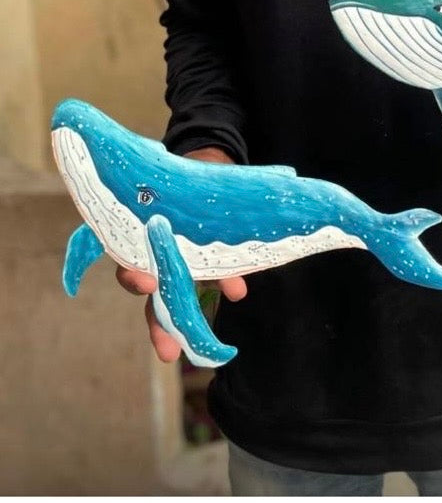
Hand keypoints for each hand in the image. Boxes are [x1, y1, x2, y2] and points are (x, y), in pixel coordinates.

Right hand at [115, 145, 246, 363]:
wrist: (203, 162)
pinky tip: (238, 290)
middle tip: (168, 351)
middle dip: (160, 325)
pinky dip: (226, 282)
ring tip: (203, 346)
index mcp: (140, 236)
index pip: (129, 263)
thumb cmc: (181, 177)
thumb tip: (204, 239)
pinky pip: (212, 276)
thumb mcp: (185, 190)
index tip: (147, 284)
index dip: (135, 278)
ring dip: (189, 319)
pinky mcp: (205, 257)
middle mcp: (158, 255)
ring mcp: (181, 259)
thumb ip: (194, 216)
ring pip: (180, 295)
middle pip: (154, 297)